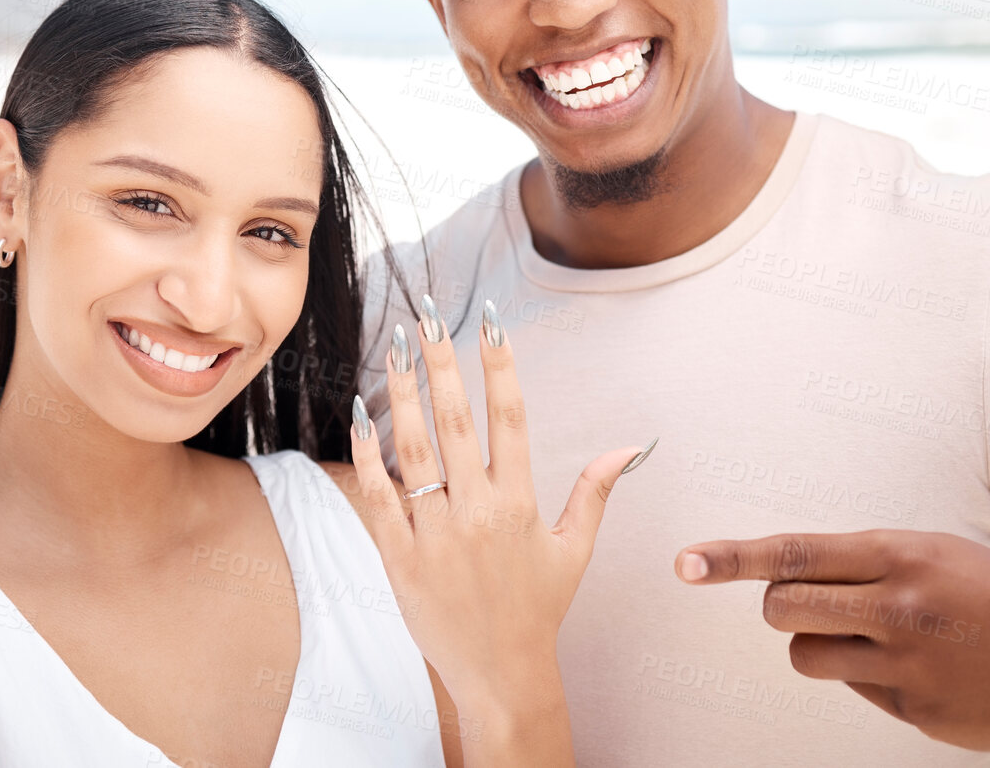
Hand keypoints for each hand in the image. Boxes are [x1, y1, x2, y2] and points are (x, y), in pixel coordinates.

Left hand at [350, 297, 649, 761]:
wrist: (501, 675)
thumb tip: (630, 447)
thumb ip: (595, 492)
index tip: (489, 321)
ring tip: (393, 348)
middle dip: (440, 362)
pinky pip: (378, 499)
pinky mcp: (400, 559)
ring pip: (414, 451)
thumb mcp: (575, 550)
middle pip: (456, 420)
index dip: (499, 366)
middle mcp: (479, 511)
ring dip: (401, 394)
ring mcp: (437, 534)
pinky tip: (358, 416)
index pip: (510, 418)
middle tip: (426, 314)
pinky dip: (367, 457)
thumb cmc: (539, 610)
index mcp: (521, 503)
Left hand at [676, 529, 989, 750]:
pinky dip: (876, 680)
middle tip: (811, 607)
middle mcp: (898, 607)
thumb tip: (789, 574)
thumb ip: (862, 562)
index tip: (686, 564)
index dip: (731, 558)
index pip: (793, 553)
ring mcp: (908, 665)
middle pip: (781, 610)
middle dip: (781, 608)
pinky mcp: (918, 711)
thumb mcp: (933, 552)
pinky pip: (858, 691)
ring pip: (806, 657)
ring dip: (822, 647)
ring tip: (873, 638)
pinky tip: (926, 670)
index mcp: (899, 554)